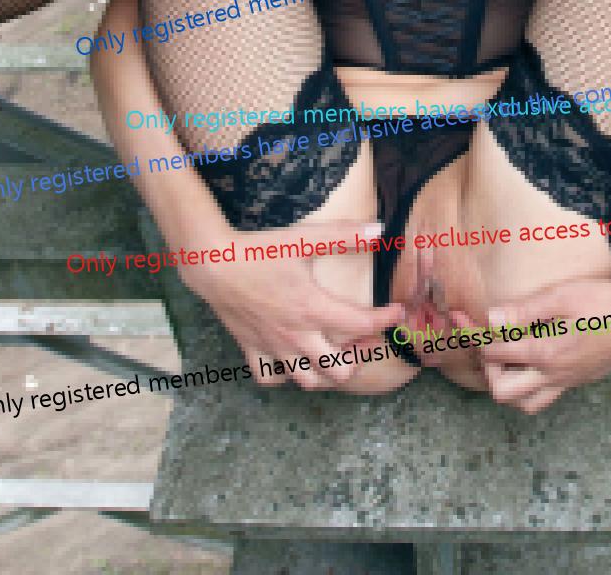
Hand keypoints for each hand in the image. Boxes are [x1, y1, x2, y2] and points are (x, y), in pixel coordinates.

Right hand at [180, 220, 403, 390]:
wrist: (213, 264)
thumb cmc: (259, 250)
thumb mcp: (304, 238)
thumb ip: (344, 236)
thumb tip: (380, 229)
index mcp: (313, 309)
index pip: (363, 324)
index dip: (387, 319)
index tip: (397, 311)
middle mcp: (297, 336)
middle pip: (339, 371)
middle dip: (360, 358)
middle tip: (365, 339)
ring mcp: (274, 347)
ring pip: (308, 381)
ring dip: (326, 372)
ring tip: (334, 353)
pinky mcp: (252, 350)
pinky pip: (271, 378)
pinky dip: (285, 375)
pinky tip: (292, 358)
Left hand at [452, 275, 610, 414]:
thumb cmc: (604, 301)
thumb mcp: (563, 296)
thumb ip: (525, 310)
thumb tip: (490, 318)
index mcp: (547, 353)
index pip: (495, 354)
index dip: (476, 337)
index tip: (466, 320)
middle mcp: (555, 375)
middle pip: (504, 392)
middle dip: (488, 370)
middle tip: (489, 344)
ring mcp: (567, 381)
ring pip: (525, 404)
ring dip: (508, 384)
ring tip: (507, 357)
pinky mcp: (578, 381)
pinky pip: (545, 397)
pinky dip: (528, 386)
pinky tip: (531, 360)